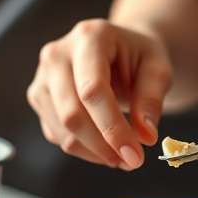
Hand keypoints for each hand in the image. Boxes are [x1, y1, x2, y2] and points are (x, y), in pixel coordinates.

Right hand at [27, 19, 172, 168]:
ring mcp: (43, 75)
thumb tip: (146, 136)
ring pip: (62, 129)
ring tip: (123, 155)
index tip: (134, 155)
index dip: (112, 128)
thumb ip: (152, 99)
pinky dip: (83, 149)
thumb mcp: (158, 69)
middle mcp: (58, 53)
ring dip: (94, 152)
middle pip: (72, 113)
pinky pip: (56, 134)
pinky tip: (106, 146)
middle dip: (103, 146)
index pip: (93, 90)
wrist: (120, 49)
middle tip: (132, 161)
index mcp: (90, 36)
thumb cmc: (139, 57)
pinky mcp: (39, 96)